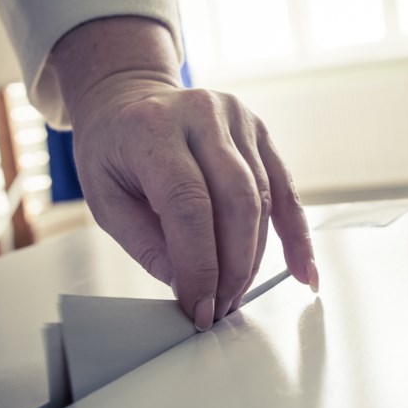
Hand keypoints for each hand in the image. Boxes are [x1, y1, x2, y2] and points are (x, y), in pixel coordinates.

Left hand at [48, 17, 317, 329]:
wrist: (128, 99)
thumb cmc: (112, 150)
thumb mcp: (105, 199)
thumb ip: (146, 244)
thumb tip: (190, 286)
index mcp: (153, 128)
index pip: (189, 204)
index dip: (200, 263)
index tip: (199, 306)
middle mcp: (202, 114)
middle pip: (237, 201)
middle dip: (233, 267)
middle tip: (220, 308)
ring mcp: (238, 119)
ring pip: (262, 200)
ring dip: (254, 259)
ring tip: (235, 296)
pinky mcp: (261, 132)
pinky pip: (286, 190)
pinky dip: (296, 235)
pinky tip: (303, 271)